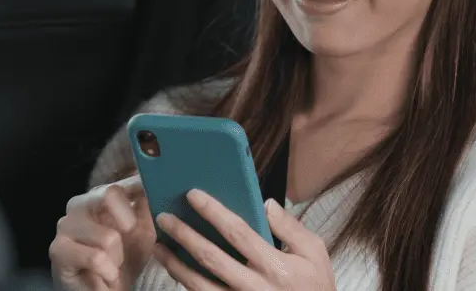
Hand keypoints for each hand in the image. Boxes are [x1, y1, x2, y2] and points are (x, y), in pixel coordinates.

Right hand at [49, 175, 155, 290]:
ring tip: (114, 265)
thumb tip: (158, 181)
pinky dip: (108, 272)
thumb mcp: (144, 230)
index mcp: (101, 194)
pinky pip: (95, 258)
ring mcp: (66, 225)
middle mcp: (81, 203)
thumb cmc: (126, 259)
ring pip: (107, 236)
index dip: (141, 184)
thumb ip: (149, 205)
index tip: (156, 189)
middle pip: (110, 193)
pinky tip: (105, 276)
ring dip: (118, 258)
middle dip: (129, 222)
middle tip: (129, 239)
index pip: (124, 180)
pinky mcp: (58, 249)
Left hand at [153, 189, 336, 289]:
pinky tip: (175, 271)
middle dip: (184, 235)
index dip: (213, 211)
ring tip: (159, 246)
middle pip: (210, 257)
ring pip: (199, 284)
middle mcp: (254, 287)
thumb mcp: (315, 253)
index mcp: (274, 266)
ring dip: (175, 264)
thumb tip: (266, 203)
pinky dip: (186, 286)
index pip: (237, 232)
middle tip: (164, 218)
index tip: (193, 194)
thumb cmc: (315, 286)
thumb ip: (291, 227)